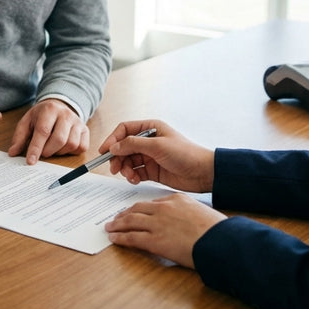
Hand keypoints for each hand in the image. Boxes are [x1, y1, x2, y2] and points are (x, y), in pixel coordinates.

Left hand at [7, 99, 88, 164]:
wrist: (59, 106)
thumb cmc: (41, 116)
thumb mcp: (27, 122)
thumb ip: (19, 137)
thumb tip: (13, 153)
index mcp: (49, 109)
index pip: (43, 131)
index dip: (36, 148)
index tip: (30, 161)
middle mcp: (66, 114)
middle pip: (59, 139)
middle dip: (48, 151)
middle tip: (42, 153)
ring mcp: (78, 122)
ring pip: (71, 144)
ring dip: (59, 152)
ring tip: (52, 148)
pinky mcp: (85, 130)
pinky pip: (81, 147)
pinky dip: (71, 152)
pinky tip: (63, 147)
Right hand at [98, 120, 214, 192]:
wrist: (203, 173)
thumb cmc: (185, 154)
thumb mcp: (157, 145)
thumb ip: (133, 144)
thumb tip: (114, 146)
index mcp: (151, 128)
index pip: (124, 130)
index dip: (112, 139)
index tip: (104, 151)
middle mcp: (149, 141)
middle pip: (124, 147)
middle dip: (117, 157)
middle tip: (114, 168)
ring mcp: (150, 156)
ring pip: (128, 161)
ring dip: (125, 169)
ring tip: (129, 176)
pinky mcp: (153, 170)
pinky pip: (136, 172)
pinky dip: (132, 176)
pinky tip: (135, 180)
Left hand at [105, 193, 225, 267]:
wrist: (220, 241)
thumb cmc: (215, 230)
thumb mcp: (199, 212)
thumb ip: (186, 213)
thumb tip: (181, 221)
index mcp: (175, 199)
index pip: (151, 202)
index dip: (140, 208)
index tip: (134, 211)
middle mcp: (164, 208)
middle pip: (137, 209)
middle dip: (124, 213)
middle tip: (117, 217)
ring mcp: (157, 224)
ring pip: (130, 221)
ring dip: (117, 224)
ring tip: (110, 226)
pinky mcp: (154, 240)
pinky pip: (131, 237)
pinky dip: (120, 237)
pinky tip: (113, 238)